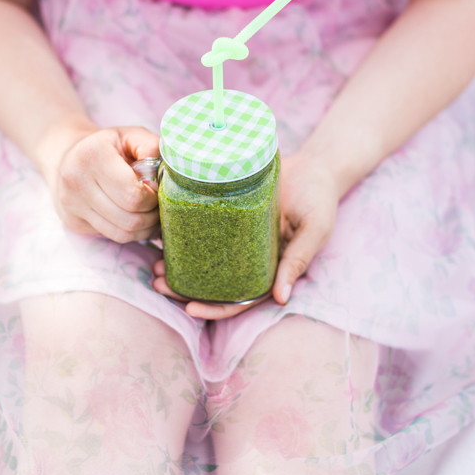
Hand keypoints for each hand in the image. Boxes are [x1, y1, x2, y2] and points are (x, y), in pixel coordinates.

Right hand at [38, 118, 160, 243]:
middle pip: (129, 219)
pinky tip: (135, 218)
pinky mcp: (72, 221)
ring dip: (144, 228)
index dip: (153, 199)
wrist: (66, 155)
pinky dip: (130, 232)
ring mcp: (71, 204)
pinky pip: (112, 236)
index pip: (133, 195)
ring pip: (122, 233)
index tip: (156, 190)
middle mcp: (76, 181)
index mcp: (93, 155)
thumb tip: (165, 173)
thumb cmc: (108, 146)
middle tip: (158, 205)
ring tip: (150, 214)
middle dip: (151, 216)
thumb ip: (152, 147)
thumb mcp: (131, 135)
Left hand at [152, 151, 342, 318]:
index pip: (240, 299)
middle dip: (185, 290)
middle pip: (214, 284)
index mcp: (270, 269)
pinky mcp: (226, 214)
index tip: (189, 308)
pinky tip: (163, 238)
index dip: (215, 308)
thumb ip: (299, 260)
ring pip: (203, 261)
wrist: (314, 165)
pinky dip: (182, 238)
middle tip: (158, 283)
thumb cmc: (319, 199)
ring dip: (178, 267)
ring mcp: (236, 237)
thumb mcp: (315, 228)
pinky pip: (201, 230)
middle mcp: (250, 258)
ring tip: (155, 265)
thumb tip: (281, 298)